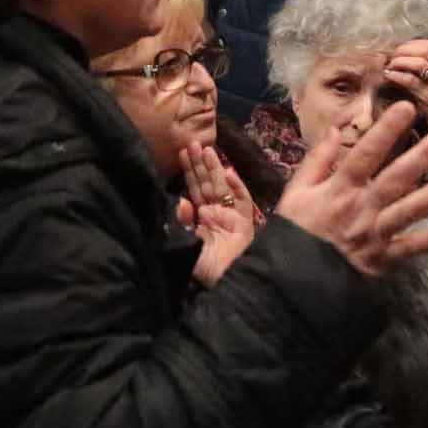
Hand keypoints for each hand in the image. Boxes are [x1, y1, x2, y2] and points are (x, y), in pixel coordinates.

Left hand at [177, 144, 257, 285]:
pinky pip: (243, 202)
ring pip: (224, 188)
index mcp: (202, 219)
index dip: (189, 172)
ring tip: (208, 150)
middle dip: (202, 164)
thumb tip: (182, 202)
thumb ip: (181, 224)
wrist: (226, 284)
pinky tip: (229, 173)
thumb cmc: (205, 269)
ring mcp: (233, 218)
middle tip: (194, 143)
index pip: (195, 190)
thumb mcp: (185, 245)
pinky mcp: (246, 224)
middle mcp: (218, 214)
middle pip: (209, 185)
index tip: (182, 153)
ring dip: (217, 169)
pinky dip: (238, 188)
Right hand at [276, 102, 427, 277]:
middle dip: (423, 156)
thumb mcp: (296, 193)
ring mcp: (373, 235)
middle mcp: (360, 209)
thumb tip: (336, 131)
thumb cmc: (295, 232)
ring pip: (407, 211)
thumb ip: (317, 161)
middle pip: (395, 179)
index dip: (386, 130)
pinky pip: (409, 249)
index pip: (365, 154)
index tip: (406, 108)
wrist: (292, 279)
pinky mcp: (381, 259)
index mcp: (338, 190)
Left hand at [383, 40, 427, 132]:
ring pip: (418, 62)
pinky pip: (410, 81)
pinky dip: (396, 76)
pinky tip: (388, 77)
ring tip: (389, 67)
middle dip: (404, 51)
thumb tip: (402, 57)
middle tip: (391, 58)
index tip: (400, 51)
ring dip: (399, 62)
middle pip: (424, 49)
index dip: (411, 45)